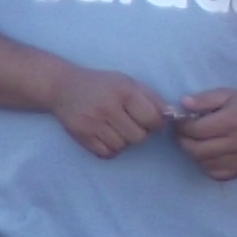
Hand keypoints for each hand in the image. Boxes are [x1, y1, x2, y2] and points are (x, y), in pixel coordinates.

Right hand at [48, 66, 178, 162]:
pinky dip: (110, 148)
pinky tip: (105, 135)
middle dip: (139, 132)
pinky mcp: (82, 136)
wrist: (63, 87)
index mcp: (124, 91)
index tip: (148, 119)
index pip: (153, 119)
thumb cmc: (101, 84)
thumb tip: (173, 115)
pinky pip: (107, 153)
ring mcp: (94, 123)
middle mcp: (108, 107)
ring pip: (123, 146)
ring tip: (116, 128)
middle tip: (130, 123)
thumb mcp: (128, 82)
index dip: (155, 123)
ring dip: (124, 140)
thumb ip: (152, 98)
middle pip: (139, 137)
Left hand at [169, 86, 236, 181]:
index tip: (179, 121)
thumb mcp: (227, 94)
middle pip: (196, 150)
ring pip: (204, 162)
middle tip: (183, 133)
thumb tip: (182, 105)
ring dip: (195, 153)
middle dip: (184, 141)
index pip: (195, 130)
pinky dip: (207, 165)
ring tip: (197, 141)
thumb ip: (204, 99)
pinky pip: (216, 174)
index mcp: (232, 121)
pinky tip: (210, 153)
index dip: (181, 126)